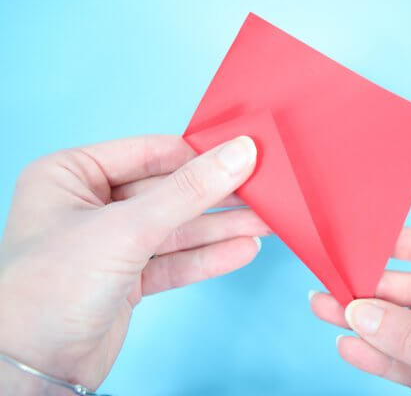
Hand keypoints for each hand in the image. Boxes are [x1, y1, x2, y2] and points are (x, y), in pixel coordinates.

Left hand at [0, 135, 268, 392]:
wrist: (32, 371)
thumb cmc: (49, 290)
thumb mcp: (126, 229)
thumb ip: (188, 192)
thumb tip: (237, 154)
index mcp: (70, 175)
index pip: (148, 153)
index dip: (196, 155)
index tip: (241, 155)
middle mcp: (89, 206)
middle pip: (166, 192)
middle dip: (215, 197)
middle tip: (261, 191)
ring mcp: (108, 244)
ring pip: (175, 229)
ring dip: (219, 229)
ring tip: (265, 222)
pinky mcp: (125, 279)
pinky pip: (173, 261)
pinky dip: (206, 258)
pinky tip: (241, 250)